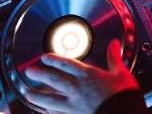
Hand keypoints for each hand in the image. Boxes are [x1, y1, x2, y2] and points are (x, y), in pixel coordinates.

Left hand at [25, 39, 139, 113]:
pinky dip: (50, 112)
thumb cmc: (123, 95)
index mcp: (88, 75)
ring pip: (51, 99)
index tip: (44, 57)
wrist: (124, 113)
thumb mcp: (121, 72)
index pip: (66, 64)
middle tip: (30, 71)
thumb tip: (114, 44)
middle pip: (54, 79)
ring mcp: (74, 105)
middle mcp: (78, 89)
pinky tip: (45, 111)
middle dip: (40, 74)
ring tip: (28, 94)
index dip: (54, 60)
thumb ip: (114, 57)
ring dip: (38, 96)